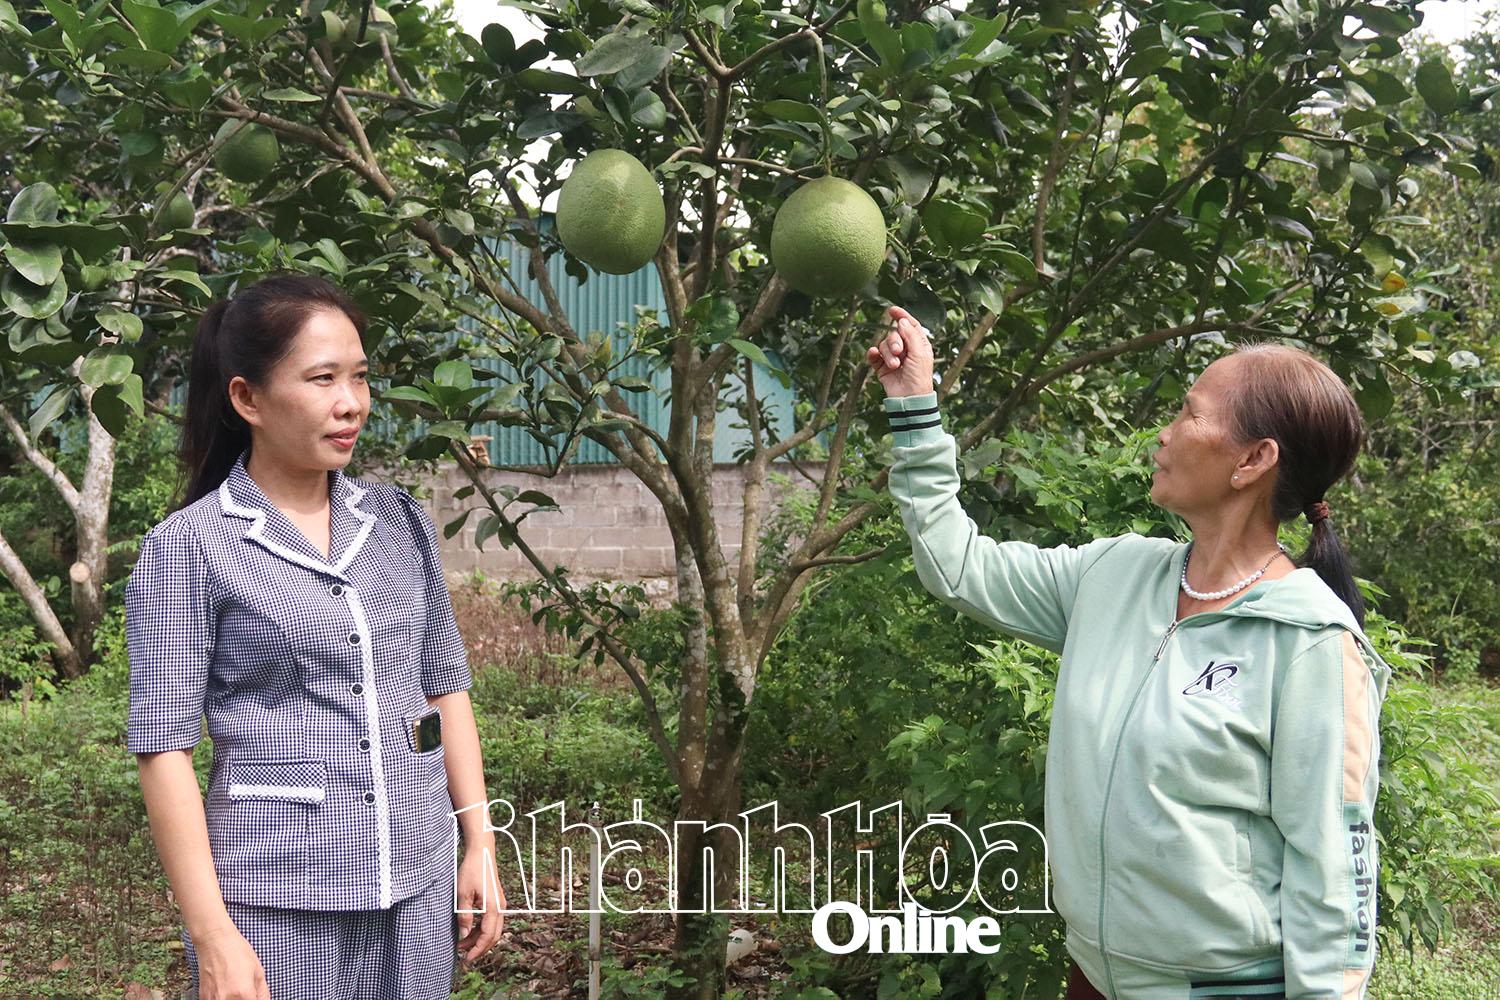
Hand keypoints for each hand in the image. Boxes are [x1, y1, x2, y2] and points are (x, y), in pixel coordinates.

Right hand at [195, 923, 269, 999]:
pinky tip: (225, 991)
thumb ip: (263, 992)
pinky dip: (223, 999)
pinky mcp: (203, 997)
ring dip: (234, 999)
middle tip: (247, 992)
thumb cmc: (237, 951)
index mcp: (243, 994)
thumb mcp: (258, 971)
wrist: (215, 941)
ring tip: (236, 989)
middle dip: (247, 999)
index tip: (255, 996)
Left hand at [455, 839, 505, 963]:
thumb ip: (464, 916)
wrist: (482, 852)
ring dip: (480, 939)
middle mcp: (500, 907)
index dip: (477, 949)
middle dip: (480, 948)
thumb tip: (464, 935)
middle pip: (494, 936)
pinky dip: (482, 930)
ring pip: (493, 929)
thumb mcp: (463, 894)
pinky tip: (470, 931)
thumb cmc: (472, 870)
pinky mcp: (496, 901)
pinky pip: (492, 921)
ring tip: (462, 944)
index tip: (466, 958)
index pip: (488, 936)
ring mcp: (500, 904)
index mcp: (493, 907)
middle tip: (464, 955)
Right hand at [866, 305, 934, 397]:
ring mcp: (893, 358)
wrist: (909, 398)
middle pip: (894, 334)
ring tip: (894, 365)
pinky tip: (873, 355)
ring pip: (884, 344)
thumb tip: (902, 321)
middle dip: (894, 342)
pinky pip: (874, 355)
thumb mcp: (919, 354)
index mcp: (918, 344)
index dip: (902, 316)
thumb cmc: (919, 377)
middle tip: (898, 353)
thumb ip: (911, 335)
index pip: (910, 325)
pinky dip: (873, 354)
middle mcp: (906, 349)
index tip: (892, 310)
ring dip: (887, 353)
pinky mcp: (882, 367)